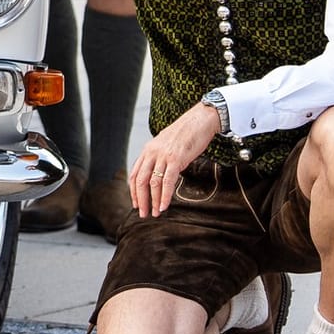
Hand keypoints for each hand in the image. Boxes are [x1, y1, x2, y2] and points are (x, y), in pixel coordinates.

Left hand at [128, 102, 221, 217]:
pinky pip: (167, 181)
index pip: (135, 174)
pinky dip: (164, 196)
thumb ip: (159, 158)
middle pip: (140, 181)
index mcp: (148, 150)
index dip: (134, 191)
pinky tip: (164, 206)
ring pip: (152, 183)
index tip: (136, 204)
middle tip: (143, 214)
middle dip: (141, 200)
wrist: (199, 120)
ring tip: (155, 213)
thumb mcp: (166, 145)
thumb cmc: (186, 134)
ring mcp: (163, 156)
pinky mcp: (176, 159)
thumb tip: (158, 174)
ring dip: (153, 201)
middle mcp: (152, 153)